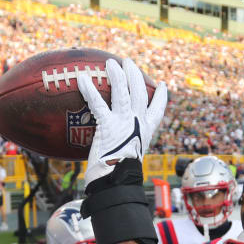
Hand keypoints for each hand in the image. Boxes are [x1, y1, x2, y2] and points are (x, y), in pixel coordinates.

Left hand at [76, 57, 167, 184]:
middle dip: (135, 76)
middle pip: (140, 93)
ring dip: (118, 75)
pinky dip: (89, 89)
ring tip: (112, 63)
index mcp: (146, 131)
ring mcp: (125, 122)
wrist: (117, 181)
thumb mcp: (127, 158)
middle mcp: (138, 123)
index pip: (157, 110)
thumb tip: (112, 151)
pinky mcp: (109, 124)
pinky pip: (98, 103)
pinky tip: (82, 79)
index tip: (162, 85)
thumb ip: (123, 148)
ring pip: (124, 91)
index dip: (161, 97)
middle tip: (129, 63)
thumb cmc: (119, 175)